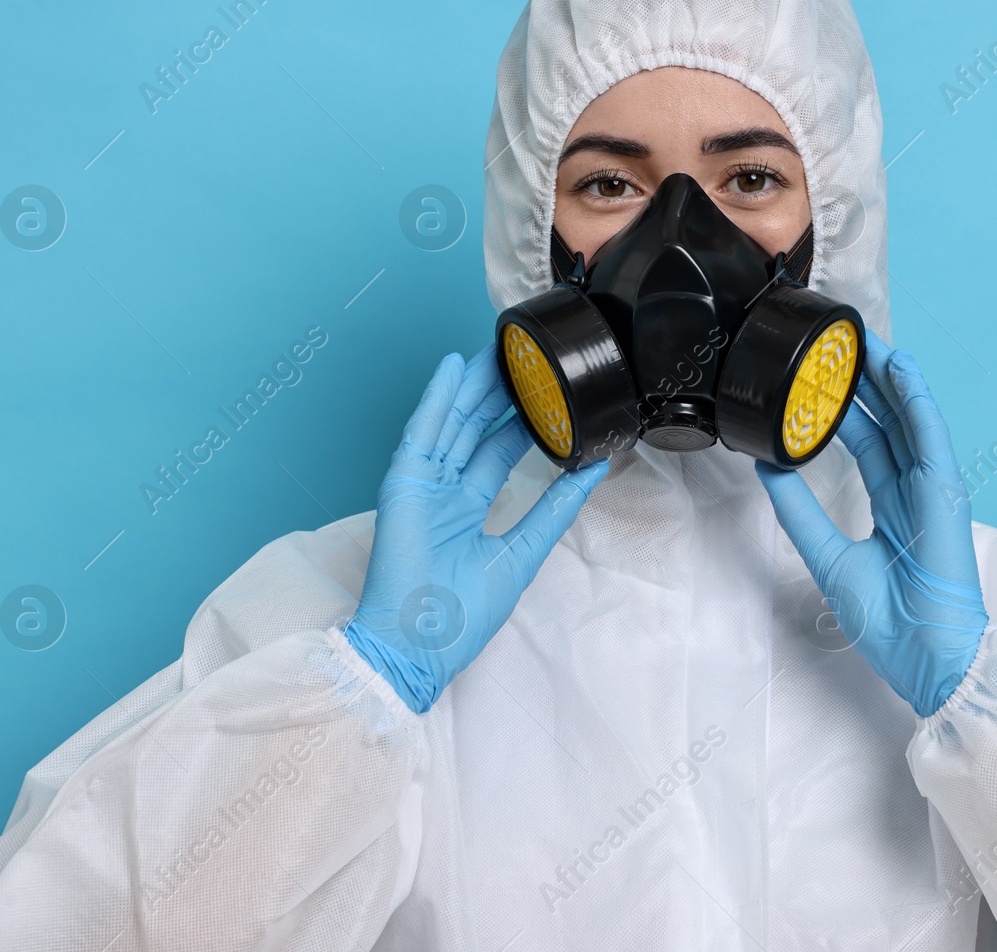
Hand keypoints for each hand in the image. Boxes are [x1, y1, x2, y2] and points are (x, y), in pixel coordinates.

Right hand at [345, 345, 608, 712]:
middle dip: (498, 393)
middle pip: (474, 428)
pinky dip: (435, 400)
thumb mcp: (524, 552)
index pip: (499, 451)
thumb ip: (556, 508)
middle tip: (523, 359)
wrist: (420, 644)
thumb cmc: (463, 614)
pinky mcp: (403, 484)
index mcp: (470, 508)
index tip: (545, 393)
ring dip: (472, 386)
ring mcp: (422, 485)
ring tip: (496, 351)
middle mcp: (445, 491)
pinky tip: (451, 370)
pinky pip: (421, 433)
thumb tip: (594, 471)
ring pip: (452, 422)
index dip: (521, 420)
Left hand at [755, 330, 986, 716]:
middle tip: (840, 341)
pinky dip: (916, 400)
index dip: (844, 408)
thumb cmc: (890, 622)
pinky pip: (929, 436)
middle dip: (864, 380)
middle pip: (886, 421)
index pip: (867, 442)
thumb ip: (799, 510)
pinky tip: (901, 370)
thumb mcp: (827, 555)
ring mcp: (932, 489)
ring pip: (908, 418)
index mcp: (891, 506)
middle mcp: (912, 490)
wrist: (927, 658)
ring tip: (865, 339)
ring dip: (888, 376)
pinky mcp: (944, 494)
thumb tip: (767, 467)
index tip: (820, 377)